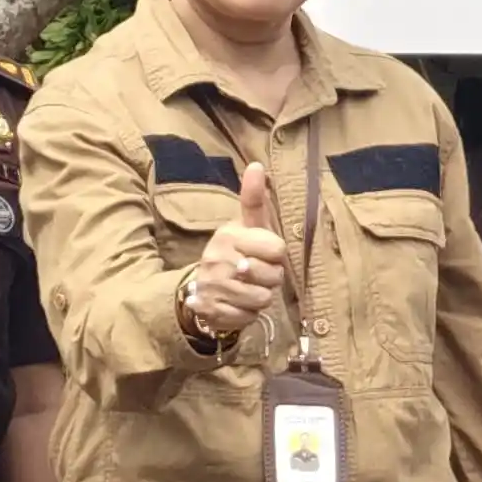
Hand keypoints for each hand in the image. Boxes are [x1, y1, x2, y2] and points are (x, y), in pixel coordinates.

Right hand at [185, 160, 292, 337]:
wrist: (204, 285)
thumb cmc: (237, 250)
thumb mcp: (247, 225)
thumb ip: (254, 199)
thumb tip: (257, 164)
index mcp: (229, 235)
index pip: (277, 249)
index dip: (277, 255)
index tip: (266, 253)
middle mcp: (217, 258)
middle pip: (273, 277)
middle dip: (271, 278)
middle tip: (258, 273)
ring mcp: (212, 286)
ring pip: (262, 299)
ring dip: (261, 296)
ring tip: (249, 287)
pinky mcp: (211, 310)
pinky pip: (248, 316)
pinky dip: (248, 313)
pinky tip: (238, 303)